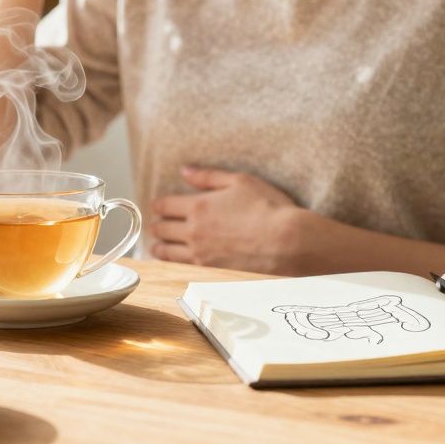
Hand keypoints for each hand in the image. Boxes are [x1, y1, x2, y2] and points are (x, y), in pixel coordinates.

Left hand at [149, 167, 307, 273]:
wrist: (288, 242)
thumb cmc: (268, 208)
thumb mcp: (240, 181)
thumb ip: (208, 177)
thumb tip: (185, 171)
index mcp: (198, 206)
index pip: (165, 206)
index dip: (158, 205)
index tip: (157, 206)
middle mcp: (194, 232)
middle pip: (162, 229)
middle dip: (157, 226)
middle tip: (156, 226)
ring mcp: (201, 255)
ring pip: (167, 252)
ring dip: (159, 247)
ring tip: (157, 247)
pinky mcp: (211, 272)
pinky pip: (181, 268)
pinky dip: (173, 264)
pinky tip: (174, 263)